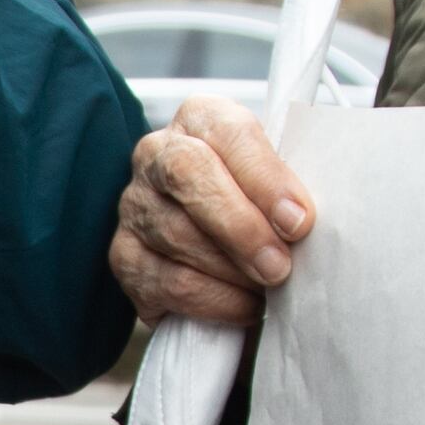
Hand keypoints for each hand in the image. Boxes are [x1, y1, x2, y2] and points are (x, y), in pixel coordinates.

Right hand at [112, 97, 315, 326]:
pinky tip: (244, 305)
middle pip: (187, 177)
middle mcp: (156, 154)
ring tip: (269, 287)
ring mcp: (135, 206)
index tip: (298, 220)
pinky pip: (169, 284)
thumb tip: (300, 223)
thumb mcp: (280, 181)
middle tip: (280, 266)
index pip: (227, 134)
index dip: (264, 178)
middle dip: (241, 228)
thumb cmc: (260, 204)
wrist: (224, 242)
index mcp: (200, 119)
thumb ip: (289, 189)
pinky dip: (215, 301)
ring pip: (178, 237)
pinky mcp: (125, 257)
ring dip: (233, 272)